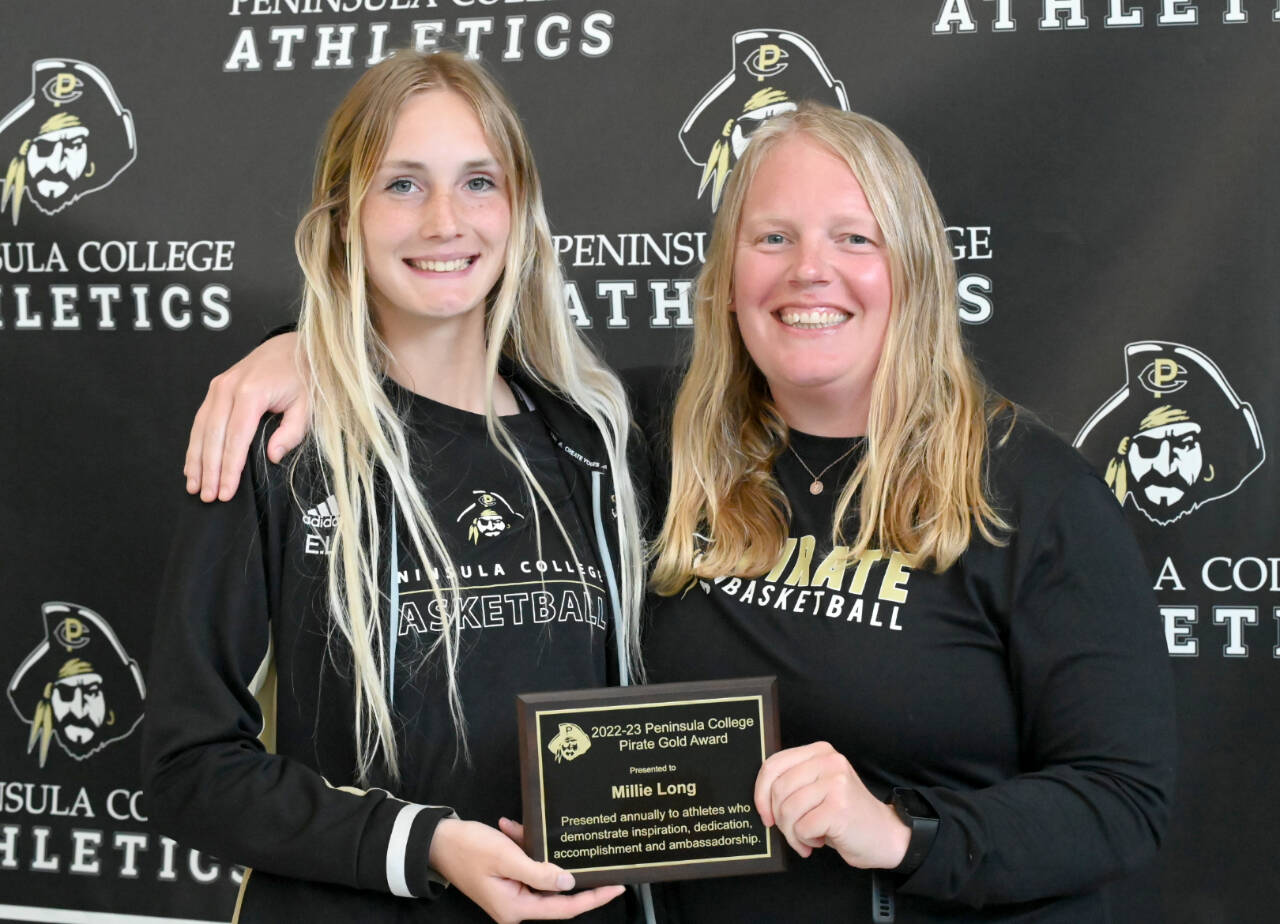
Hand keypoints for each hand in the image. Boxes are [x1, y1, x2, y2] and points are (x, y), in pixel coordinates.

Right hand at [184, 332, 307, 501]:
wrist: (295, 347)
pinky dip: (195, 443)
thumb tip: (273, 455)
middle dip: (209, 469)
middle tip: (207, 496)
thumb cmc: (304, 377)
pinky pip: (201, 419)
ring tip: (194, 486)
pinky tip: (193, 463)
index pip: (236, 438)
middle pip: (213, 436)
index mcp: (252, 392)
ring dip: (196, 460)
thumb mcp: (308, 405)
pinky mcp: (216, 387)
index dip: (229, 468)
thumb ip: (292, 431)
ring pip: (201, 429)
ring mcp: (219, 386)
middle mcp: (229, 388)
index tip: (225, 492)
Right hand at [429, 818, 624, 923]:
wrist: (435, 841)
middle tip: (591, 851)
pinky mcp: (505, 878)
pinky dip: (523, 844)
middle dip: (566, 866)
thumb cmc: (468, 849)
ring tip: (523, 830)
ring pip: (540, 872)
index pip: (564, 907)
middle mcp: (515, 905)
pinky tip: (511, 827)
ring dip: (538, 849)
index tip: (616, 886)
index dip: (593, 897)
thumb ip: (540, 873)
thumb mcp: (506, 858)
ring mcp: (510, 892)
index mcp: (516, 908)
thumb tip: (568, 883)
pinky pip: (525, 864)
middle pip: (556, 891)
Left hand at [754, 741, 910, 869]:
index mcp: (820, 752)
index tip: (764, 813)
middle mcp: (829, 761)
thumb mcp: (819, 788)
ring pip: (788, 809)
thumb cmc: (846, 815)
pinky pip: (802, 827)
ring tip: (807, 837)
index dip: (760, 793)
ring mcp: (835, 783)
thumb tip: (761, 797)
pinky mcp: (839, 807)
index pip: (773, 765)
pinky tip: (820, 840)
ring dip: (792, 833)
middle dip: (779, 818)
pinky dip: (805, 840)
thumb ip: (794, 782)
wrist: (885, 835)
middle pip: (778, 789)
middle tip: (792, 831)